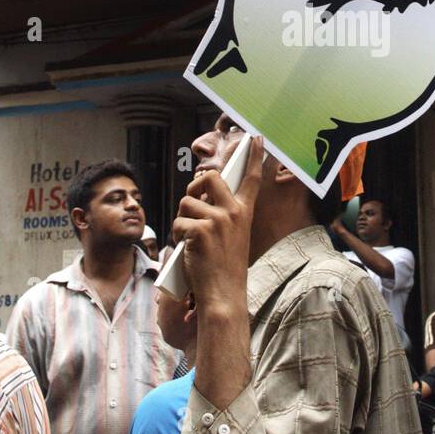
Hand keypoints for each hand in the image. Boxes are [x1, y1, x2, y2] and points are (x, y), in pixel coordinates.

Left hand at [172, 135, 264, 314]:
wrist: (224, 295)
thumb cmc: (224, 267)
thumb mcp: (231, 236)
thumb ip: (221, 213)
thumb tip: (200, 195)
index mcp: (244, 213)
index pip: (251, 179)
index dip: (253, 156)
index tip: (256, 138)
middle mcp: (234, 212)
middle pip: (208, 177)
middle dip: (194, 185)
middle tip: (193, 201)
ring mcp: (218, 220)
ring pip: (187, 202)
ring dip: (182, 219)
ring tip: (192, 239)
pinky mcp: (201, 230)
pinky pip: (178, 223)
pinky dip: (178, 237)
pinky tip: (189, 250)